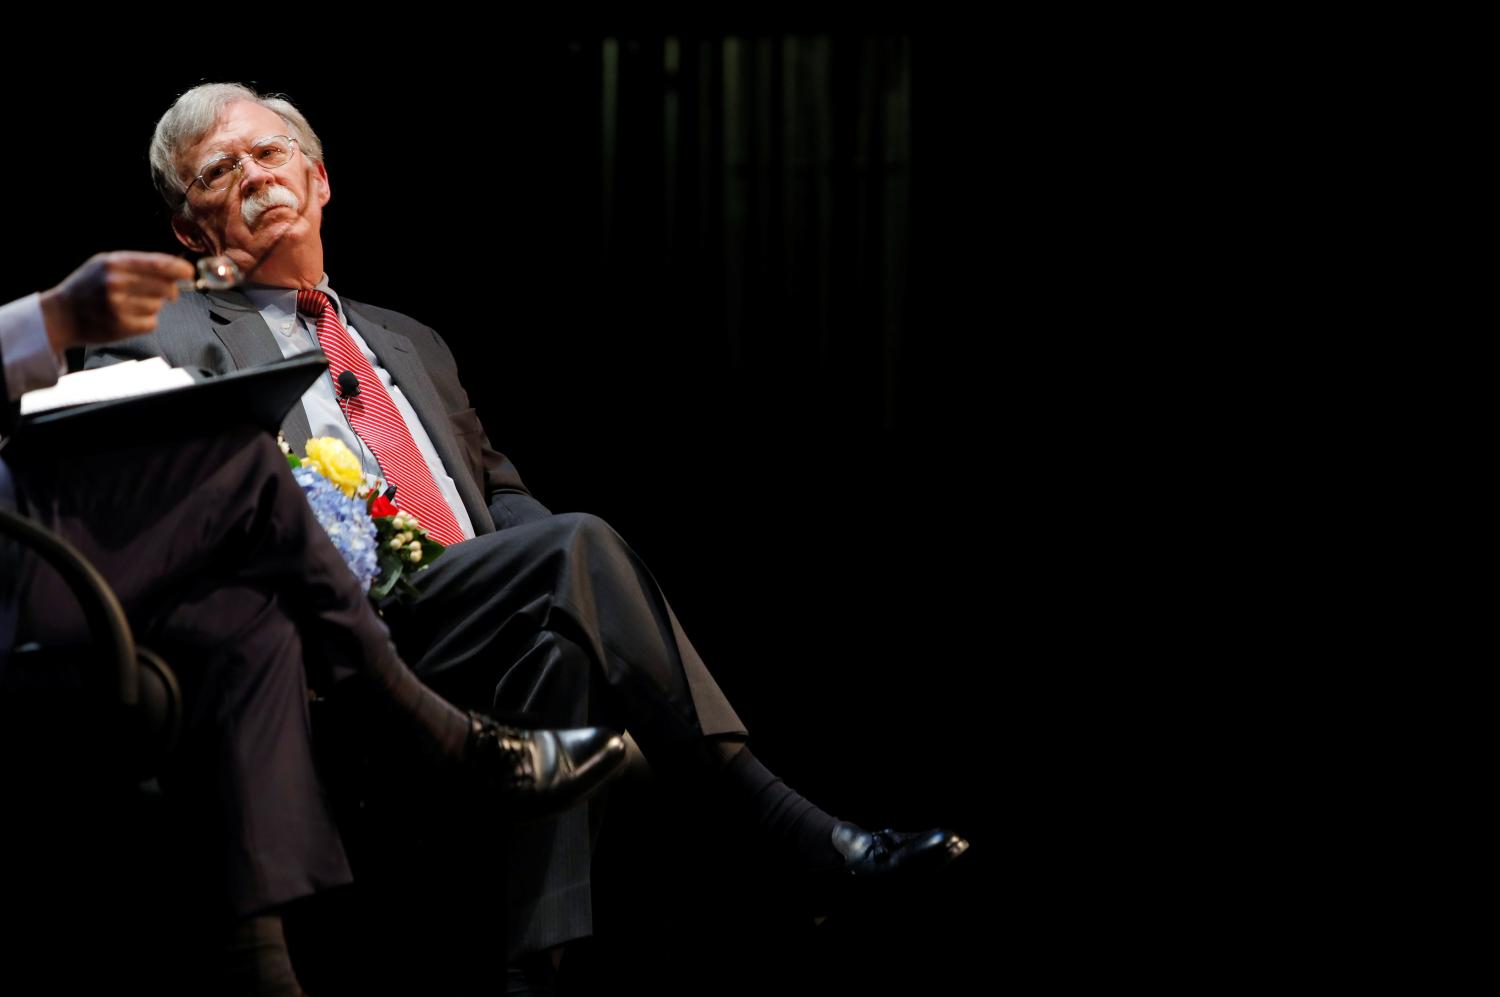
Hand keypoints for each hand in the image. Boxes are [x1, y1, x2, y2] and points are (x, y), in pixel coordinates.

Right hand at [38, 252, 195, 352]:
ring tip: (131, 305)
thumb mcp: (104, 264)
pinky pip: (152, 323)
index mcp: (114, 263)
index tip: (189, 273)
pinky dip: (146, 321)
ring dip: (152, 307)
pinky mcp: (121, 326)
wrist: (60, 314)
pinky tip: (129, 318)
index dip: (180, 270)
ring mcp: (118, 306)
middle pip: (166, 287)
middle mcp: (116, 283)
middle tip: (165, 294)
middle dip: (169, 291)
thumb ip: (136, 264)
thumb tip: (175, 270)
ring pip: (159, 306)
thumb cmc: (87, 287)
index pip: (158, 264)